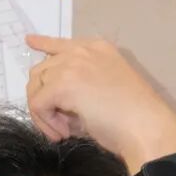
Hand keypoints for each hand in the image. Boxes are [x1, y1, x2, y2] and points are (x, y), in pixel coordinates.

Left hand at [25, 36, 175, 170]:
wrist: (145, 127)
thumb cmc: (134, 119)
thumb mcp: (106, 92)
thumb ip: (82, 88)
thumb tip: (60, 107)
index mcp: (98, 48)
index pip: (61, 43)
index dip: (43, 44)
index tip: (30, 41)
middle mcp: (82, 50)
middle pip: (42, 69)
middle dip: (45, 99)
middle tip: (62, 126)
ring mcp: (71, 65)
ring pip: (35, 86)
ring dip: (44, 113)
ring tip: (63, 131)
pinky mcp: (62, 85)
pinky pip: (37, 104)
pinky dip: (45, 123)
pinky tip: (63, 134)